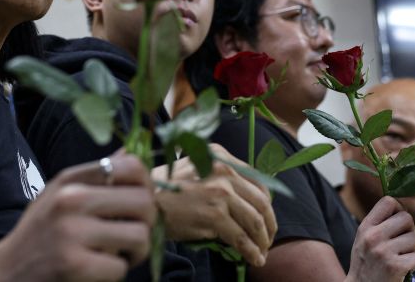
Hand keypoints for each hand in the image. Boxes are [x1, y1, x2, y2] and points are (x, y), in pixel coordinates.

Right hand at [0, 153, 155, 281]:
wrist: (3, 275)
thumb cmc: (38, 235)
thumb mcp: (59, 195)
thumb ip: (95, 176)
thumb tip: (131, 151)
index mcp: (70, 178)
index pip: (131, 165)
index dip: (147, 185)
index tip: (139, 203)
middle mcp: (71, 199)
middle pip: (144, 201)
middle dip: (147, 223)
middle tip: (133, 235)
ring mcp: (72, 232)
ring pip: (139, 235)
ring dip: (135, 252)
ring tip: (118, 255)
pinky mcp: (74, 265)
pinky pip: (120, 268)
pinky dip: (114, 274)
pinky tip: (96, 272)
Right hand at [153, 143, 276, 265]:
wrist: (144, 199)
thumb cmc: (164, 187)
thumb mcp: (193, 167)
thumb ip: (217, 174)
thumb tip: (242, 201)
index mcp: (220, 155)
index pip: (257, 179)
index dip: (266, 202)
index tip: (265, 216)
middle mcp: (223, 170)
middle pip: (261, 201)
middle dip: (269, 224)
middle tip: (268, 238)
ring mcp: (220, 192)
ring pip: (255, 221)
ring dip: (262, 240)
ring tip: (261, 251)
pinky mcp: (214, 215)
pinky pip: (241, 238)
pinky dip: (252, 251)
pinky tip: (254, 259)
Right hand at [346, 196, 414, 281]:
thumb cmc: (366, 261)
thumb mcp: (364, 237)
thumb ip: (379, 223)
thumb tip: (403, 209)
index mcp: (366, 226)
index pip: (389, 201)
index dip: (399, 209)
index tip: (398, 220)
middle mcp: (373, 236)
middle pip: (406, 218)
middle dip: (409, 230)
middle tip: (401, 241)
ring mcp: (384, 251)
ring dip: (412, 249)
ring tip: (399, 256)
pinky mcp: (395, 266)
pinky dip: (412, 264)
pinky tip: (400, 268)